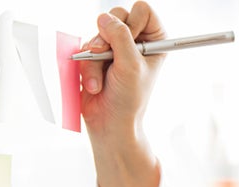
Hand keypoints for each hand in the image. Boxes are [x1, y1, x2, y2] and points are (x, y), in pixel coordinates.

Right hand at [80, 1, 164, 186]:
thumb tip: (105, 17)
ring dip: (95, 58)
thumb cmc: (128, 100)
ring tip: (101, 81)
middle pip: (116, 15)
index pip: (143, 10)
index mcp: (154, 41)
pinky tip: (93, 84)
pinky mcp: (96, 55)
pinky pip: (84, 45)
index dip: (133, 23)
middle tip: (110, 58)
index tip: (131, 44)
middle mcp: (135, 41)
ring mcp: (114, 47)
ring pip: (97, 31)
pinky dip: (85, 65)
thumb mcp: (131, 66)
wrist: (110, 124)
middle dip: (108, 39)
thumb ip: (120, 38)